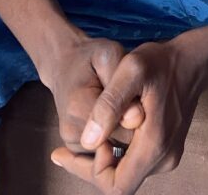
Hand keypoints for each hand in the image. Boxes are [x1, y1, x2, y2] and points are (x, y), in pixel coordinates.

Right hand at [37, 35, 144, 152]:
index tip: (142, 97)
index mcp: (80, 107)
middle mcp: (73, 131)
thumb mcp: (109, 56)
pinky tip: (118, 117)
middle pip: (122, 145)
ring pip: (117, 152)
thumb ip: (122, 85)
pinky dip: (117, 138)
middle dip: (135, 127)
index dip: (142, 117)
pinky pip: (108, 152)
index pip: (126, 130)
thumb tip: (137, 119)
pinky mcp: (77, 148)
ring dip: (127, 133)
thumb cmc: (91, 57)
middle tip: (135, 101)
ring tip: (124, 106)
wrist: (64, 64)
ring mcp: (74, 143)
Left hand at [50, 39, 207, 193]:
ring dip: (100, 162)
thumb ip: (108, 105)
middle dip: (89, 169)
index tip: (80, 145)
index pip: (117, 186)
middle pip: (119, 183)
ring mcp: (167, 156)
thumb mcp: (131, 70)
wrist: (192, 61)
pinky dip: (113, 155)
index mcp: (155, 145)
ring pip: (125, 175)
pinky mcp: (165, 150)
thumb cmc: (161, 63)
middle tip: (61, 152)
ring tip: (78, 142)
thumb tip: (87, 140)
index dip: (91, 172)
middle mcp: (164, 158)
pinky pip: (133, 164)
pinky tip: (98, 136)